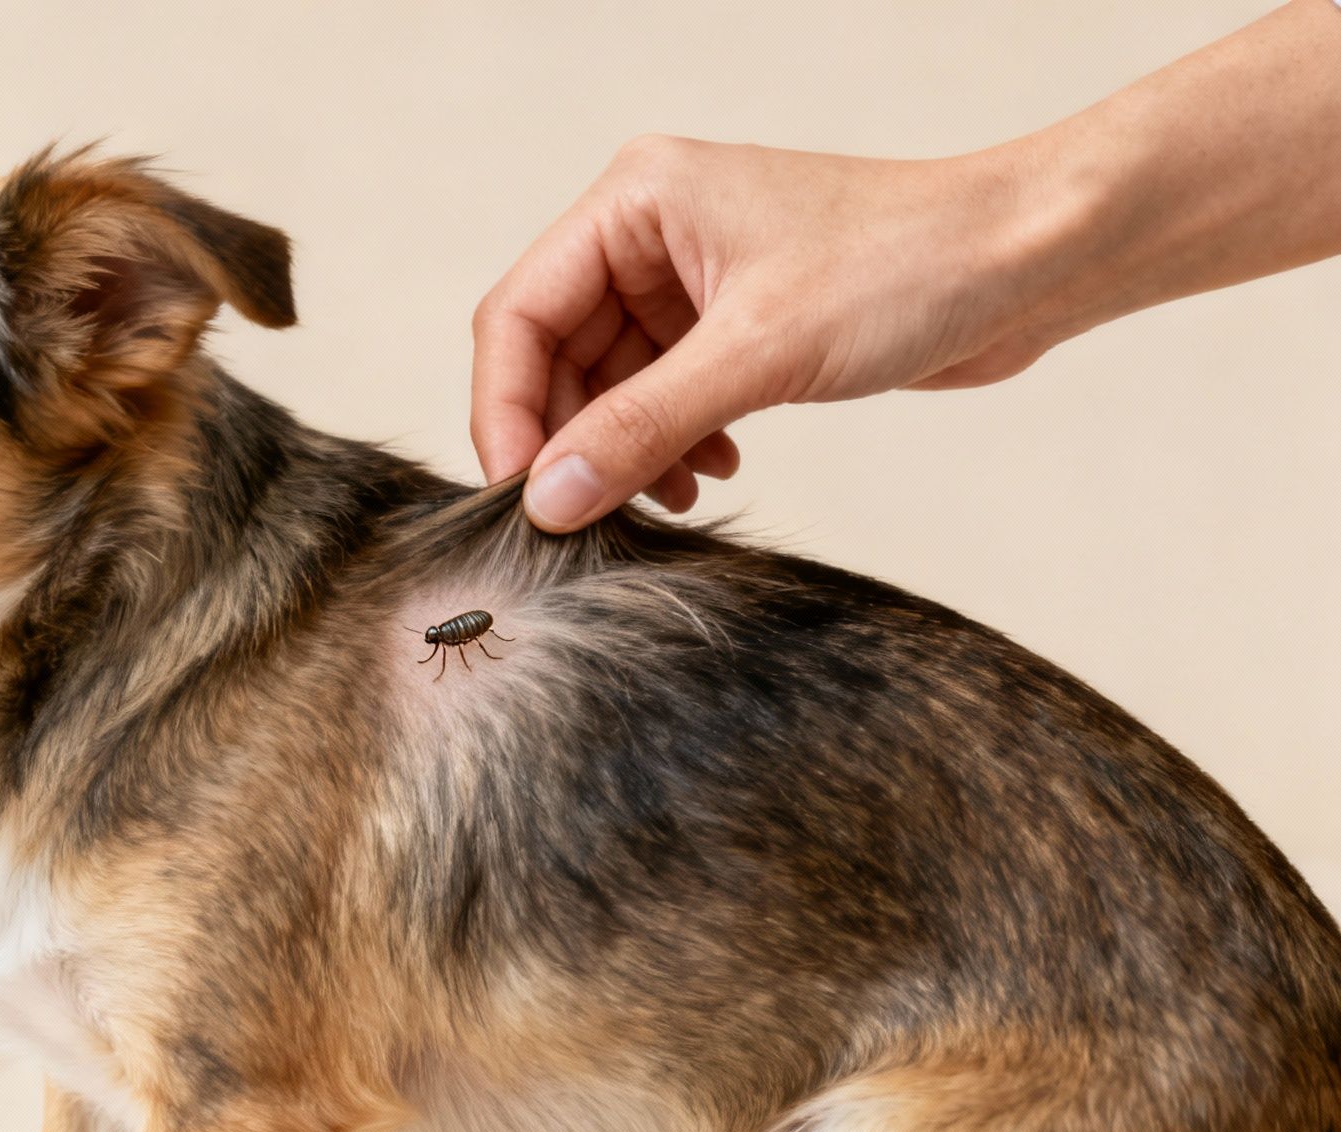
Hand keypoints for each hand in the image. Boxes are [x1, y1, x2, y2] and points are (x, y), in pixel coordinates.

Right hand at [470, 135, 1064, 530]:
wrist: (1032, 259)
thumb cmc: (910, 264)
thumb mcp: (760, 354)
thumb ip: (641, 429)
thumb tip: (549, 502)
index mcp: (635, 201)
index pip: (520, 314)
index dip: (506, 411)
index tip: (519, 499)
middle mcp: (649, 232)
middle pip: (555, 354)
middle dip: (570, 442)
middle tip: (585, 523)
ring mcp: (691, 278)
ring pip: (609, 384)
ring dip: (626, 453)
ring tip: (668, 503)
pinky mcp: (734, 322)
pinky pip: (662, 395)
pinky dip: (673, 445)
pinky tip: (715, 475)